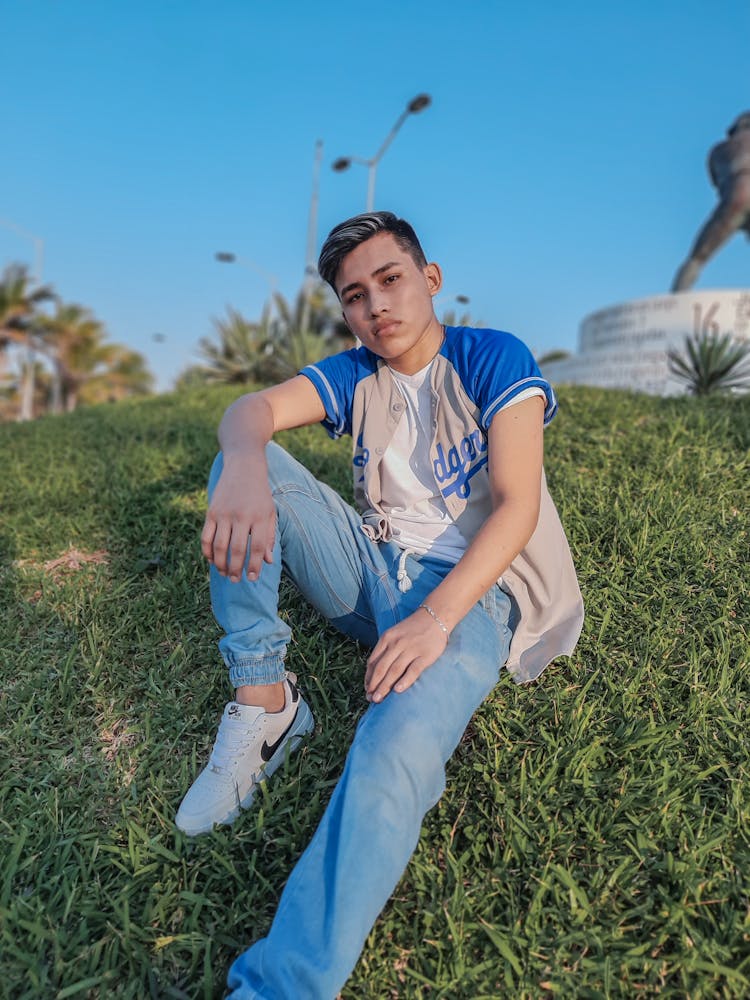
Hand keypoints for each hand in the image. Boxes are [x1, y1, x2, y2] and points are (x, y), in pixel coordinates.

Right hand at [201, 457, 275, 582]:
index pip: (257, 547)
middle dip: (236, 569)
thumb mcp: (270, 512)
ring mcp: (225, 514)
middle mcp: (242, 516)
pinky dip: (207, 551)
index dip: (254, 566)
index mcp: (260, 517)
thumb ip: (269, 536)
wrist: (244, 466)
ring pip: (220, 546)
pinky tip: (212, 560)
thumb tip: (267, 561)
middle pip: (237, 550)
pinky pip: (206, 537)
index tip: (251, 578)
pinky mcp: (211, 511)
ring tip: (224, 573)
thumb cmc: (259, 493)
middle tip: (235, 580)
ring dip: (220, 564)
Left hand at [364, 608, 448, 702]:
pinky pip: (413, 670)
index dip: (368, 677)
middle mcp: (397, 643)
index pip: (373, 661)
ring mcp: (411, 649)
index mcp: (386, 638)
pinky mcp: (426, 655)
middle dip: (374, 685)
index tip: (367, 690)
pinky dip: (405, 680)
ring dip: (385, 686)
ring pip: (394, 671)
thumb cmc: (412, 629)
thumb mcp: (394, 634)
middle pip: (382, 668)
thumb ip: (385, 650)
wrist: (435, 617)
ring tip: (379, 699)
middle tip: (370, 699)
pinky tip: (398, 690)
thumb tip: (374, 672)